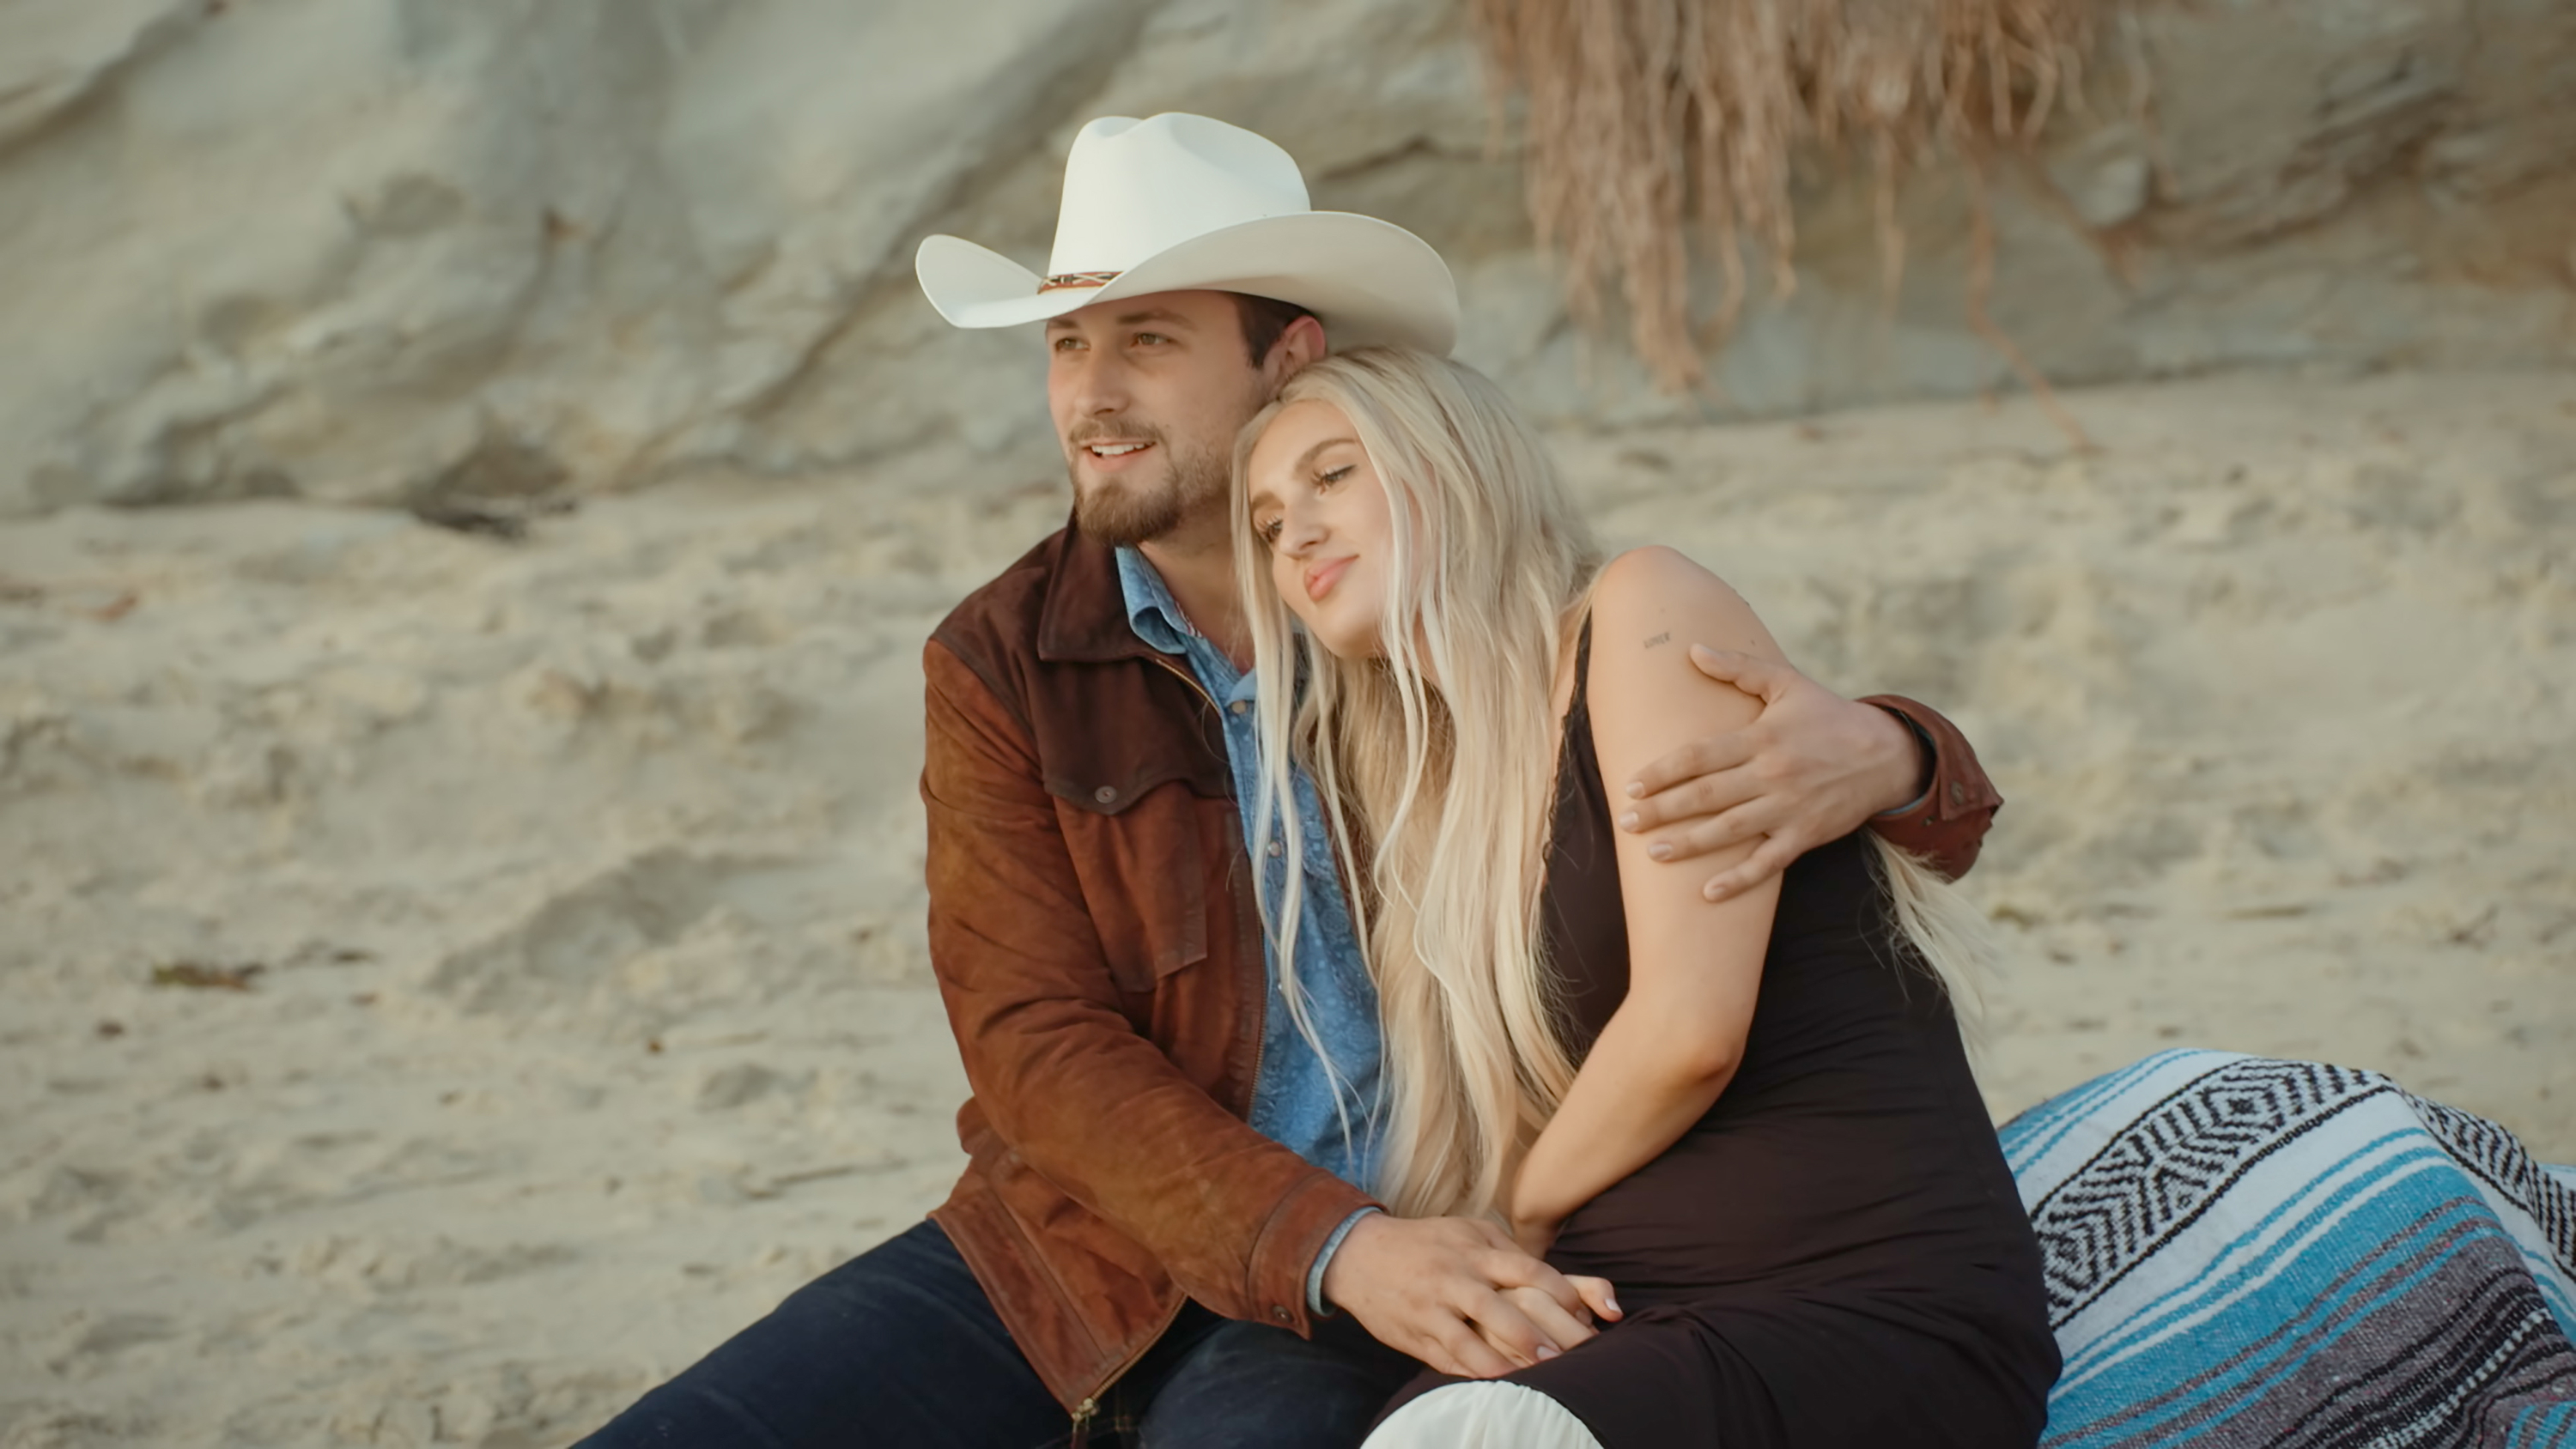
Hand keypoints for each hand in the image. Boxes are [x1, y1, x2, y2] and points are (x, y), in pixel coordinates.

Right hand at [1320, 1215, 1600, 1377]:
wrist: (1360, 1254)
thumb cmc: (1430, 1245)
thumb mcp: (1470, 1233)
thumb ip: (1514, 1254)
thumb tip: (1566, 1281)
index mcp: (1475, 1251)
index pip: (1526, 1270)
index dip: (1560, 1293)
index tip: (1584, 1315)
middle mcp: (1456, 1278)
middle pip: (1502, 1308)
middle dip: (1536, 1334)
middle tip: (1567, 1355)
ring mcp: (1433, 1308)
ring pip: (1470, 1339)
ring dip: (1506, 1360)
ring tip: (1537, 1376)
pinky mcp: (1416, 1333)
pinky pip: (1447, 1357)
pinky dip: (1473, 1371)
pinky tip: (1498, 1382)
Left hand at [1619, 647, 1921, 900]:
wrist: (1887, 753)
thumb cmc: (1828, 715)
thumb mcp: (1786, 682)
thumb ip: (1739, 669)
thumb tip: (1693, 649)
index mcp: (1761, 737)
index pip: (1700, 755)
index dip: (1663, 771)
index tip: (1631, 784)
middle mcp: (1772, 774)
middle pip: (1706, 795)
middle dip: (1663, 810)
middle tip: (1626, 821)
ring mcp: (1789, 808)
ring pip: (1730, 830)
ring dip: (1689, 844)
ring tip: (1652, 853)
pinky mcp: (1806, 835)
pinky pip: (1769, 863)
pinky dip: (1740, 880)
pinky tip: (1708, 894)